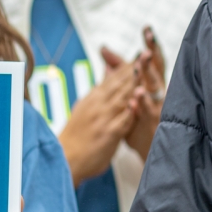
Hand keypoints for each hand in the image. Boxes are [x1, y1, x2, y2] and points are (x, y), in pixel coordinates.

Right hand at [59, 57, 137, 185]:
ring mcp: (104, 118)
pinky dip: (130, 110)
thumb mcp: (86, 106)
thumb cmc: (77, 134)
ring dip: (134, 83)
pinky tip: (138, 101)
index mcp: (94, 98)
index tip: (141, 52)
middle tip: (147, 52)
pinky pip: (122, 120)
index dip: (128, 64)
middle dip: (134, 67)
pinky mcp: (108, 133)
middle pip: (119, 83)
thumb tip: (108, 68)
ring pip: (121, 97)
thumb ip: (100, 88)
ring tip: (144, 69)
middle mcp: (98, 105)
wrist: (64, 159)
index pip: (114, 77)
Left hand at [123, 27, 166, 161]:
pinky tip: (136, 97)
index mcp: (152, 84)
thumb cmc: (139, 119)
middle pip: (156, 70)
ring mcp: (158, 108)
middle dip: (153, 55)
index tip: (147, 30)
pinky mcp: (154, 124)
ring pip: (154, 90)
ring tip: (141, 64)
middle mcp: (158, 94)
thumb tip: (104, 49)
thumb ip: (117, 69)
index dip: (150, 45)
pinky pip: (148, 113)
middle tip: (149, 41)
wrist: (146, 149)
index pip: (152, 61)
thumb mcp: (128, 91)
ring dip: (147, 77)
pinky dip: (142, 104)